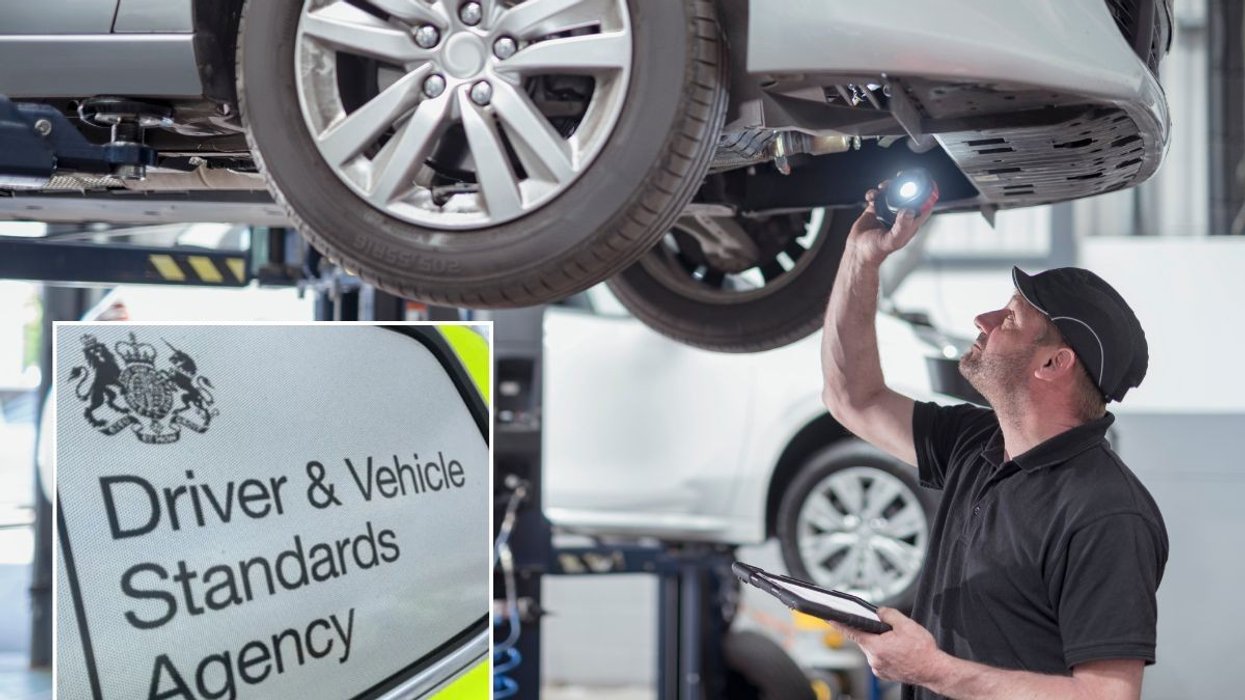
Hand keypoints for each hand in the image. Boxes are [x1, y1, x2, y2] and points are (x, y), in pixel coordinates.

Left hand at [833, 607, 948, 686]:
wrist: (934, 671)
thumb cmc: (923, 651)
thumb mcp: (907, 625)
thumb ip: (889, 614)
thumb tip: (879, 612)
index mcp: (876, 646)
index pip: (851, 631)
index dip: (839, 623)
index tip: (829, 618)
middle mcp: (874, 659)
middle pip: (864, 639)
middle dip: (873, 632)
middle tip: (889, 632)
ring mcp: (878, 668)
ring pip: (872, 649)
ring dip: (880, 643)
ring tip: (899, 643)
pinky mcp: (884, 673)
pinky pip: (879, 658)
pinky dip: (885, 653)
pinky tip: (898, 652)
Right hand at [848, 183, 934, 264]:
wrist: (857, 252)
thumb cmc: (876, 251)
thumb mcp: (892, 240)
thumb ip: (902, 226)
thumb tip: (909, 211)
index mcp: (909, 224)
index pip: (923, 208)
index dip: (926, 196)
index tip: (924, 185)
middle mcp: (900, 217)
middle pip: (907, 197)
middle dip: (905, 186)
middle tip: (901, 178)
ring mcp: (887, 213)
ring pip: (891, 194)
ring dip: (888, 187)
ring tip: (884, 186)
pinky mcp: (874, 211)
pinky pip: (876, 197)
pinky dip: (874, 193)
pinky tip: (871, 196)